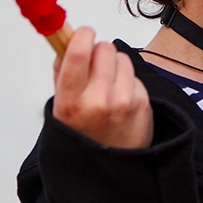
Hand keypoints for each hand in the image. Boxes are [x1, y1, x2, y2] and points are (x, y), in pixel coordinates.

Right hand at [52, 27, 152, 148]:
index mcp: (70, 102)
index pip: (79, 52)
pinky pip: (135, 75)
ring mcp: (123, 102)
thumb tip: (64, 43)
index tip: (84, 34)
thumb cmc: (84, 136)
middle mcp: (98, 101)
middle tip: (95, 67)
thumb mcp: (60, 109)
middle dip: (99, 52)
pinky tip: (121, 99)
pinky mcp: (142, 103)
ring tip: (108, 86)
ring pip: (122, 58)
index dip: (82, 36)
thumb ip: (61, 74)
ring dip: (115, 66)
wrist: (110, 168)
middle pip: (104, 49)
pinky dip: (128, 81)